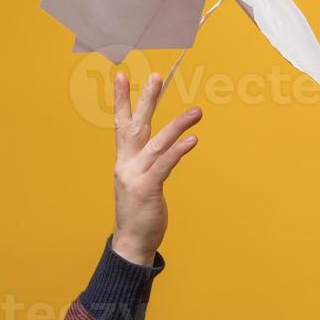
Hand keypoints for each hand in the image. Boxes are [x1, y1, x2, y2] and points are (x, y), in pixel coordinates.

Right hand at [111, 71, 201, 266]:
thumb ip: (146, 163)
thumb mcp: (137, 182)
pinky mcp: (147, 189)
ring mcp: (135, 176)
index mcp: (124, 161)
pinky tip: (193, 139)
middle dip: (146, 100)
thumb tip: (160, 149)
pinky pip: (165, 164)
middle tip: (155, 76)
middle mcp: (127, 164)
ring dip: (178, 124)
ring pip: (158, 143)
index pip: (121, 124)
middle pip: (136, 125)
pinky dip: (179, 150)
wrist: (131, 243)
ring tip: (197, 110)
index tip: (121, 76)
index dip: (121, 100)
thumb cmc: (138, 212)